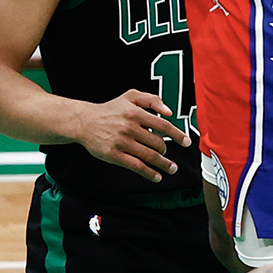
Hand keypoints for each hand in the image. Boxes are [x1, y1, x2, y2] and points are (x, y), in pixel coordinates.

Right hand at [73, 87, 188, 179]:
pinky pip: (136, 166)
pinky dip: (149, 173)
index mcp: (135, 113)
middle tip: (169, 156)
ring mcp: (122, 142)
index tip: (186, 142)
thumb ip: (152, 100)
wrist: (85, 122)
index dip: (177, 135)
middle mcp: (129, 127)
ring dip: (163, 165)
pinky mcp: (114, 155)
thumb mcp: (130, 96)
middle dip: (167, 152)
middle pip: (157, 143)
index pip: (163, 125)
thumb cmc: (111, 109)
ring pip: (149, 156)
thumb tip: (169, 112)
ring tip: (171, 169)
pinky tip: (156, 176)